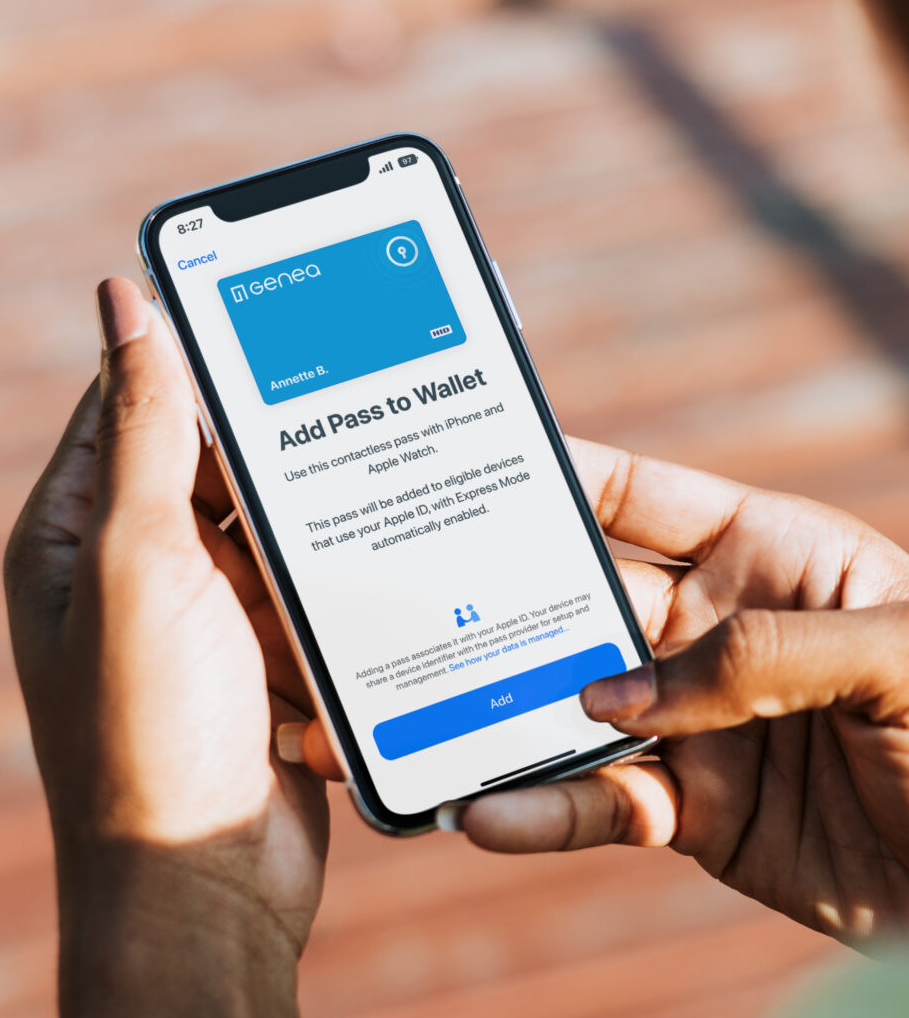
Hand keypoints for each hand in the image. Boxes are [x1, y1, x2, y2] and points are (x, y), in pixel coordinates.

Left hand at [4, 278, 326, 1016]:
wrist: (206, 878)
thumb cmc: (151, 730)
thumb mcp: (139, 564)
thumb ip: (143, 433)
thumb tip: (123, 302)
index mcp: (76, 536)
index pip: (126, 405)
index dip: (186, 355)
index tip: (259, 312)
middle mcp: (132, 569)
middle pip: (209, 464)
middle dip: (268, 449)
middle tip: (342, 401)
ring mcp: (199, 613)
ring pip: (265, 525)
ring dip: (305, 518)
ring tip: (361, 487)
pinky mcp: (257, 651)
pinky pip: (298, 584)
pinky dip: (327, 574)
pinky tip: (368, 562)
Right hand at [454, 441, 908, 945]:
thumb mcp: (897, 655)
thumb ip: (758, 654)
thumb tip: (611, 695)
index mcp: (765, 556)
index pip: (643, 501)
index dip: (567, 480)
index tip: (486, 473)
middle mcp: (712, 631)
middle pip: (585, 605)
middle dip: (509, 603)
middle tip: (424, 600)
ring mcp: (694, 721)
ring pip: (575, 709)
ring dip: (505, 714)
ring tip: (429, 720)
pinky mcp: (690, 809)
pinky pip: (601, 803)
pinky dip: (542, 810)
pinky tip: (488, 813)